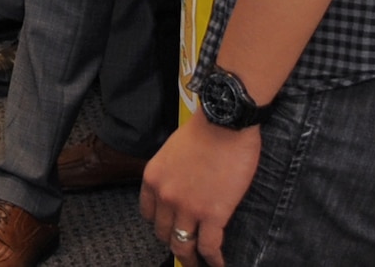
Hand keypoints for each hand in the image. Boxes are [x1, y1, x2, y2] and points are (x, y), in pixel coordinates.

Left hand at [140, 112, 261, 266]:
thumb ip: (170, 173)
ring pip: (183, 246)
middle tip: (186, 249)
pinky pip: (209, 247)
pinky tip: (218, 264)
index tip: (170, 230)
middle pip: (164, 233)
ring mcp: (188, 208)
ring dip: (191, 259)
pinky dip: (213, 260)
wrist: (225, 122)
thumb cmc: (204, 130)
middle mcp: (165, 197)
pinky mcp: (213, 215)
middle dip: (174, 242)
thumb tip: (180, 186)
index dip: (160, 225)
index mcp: (153, 179)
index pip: (148, 215)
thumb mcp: (172, 150)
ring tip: (199, 264)